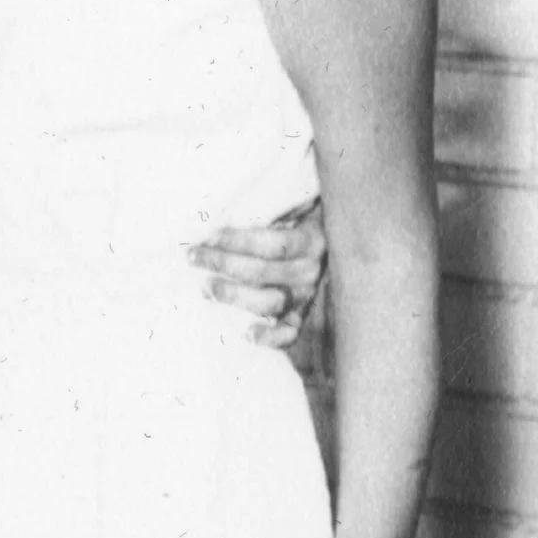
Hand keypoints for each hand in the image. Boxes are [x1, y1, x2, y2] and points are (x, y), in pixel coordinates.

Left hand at [190, 200, 325, 348]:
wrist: (345, 242)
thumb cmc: (309, 220)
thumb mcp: (301, 205)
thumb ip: (280, 207)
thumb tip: (235, 200)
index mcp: (312, 240)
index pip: (273, 243)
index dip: (240, 241)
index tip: (209, 235)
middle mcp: (311, 270)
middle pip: (263, 272)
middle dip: (224, 263)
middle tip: (193, 257)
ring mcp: (308, 296)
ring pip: (271, 302)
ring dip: (235, 296)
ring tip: (206, 288)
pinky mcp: (304, 316)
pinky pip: (290, 333)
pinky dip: (270, 337)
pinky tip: (247, 333)